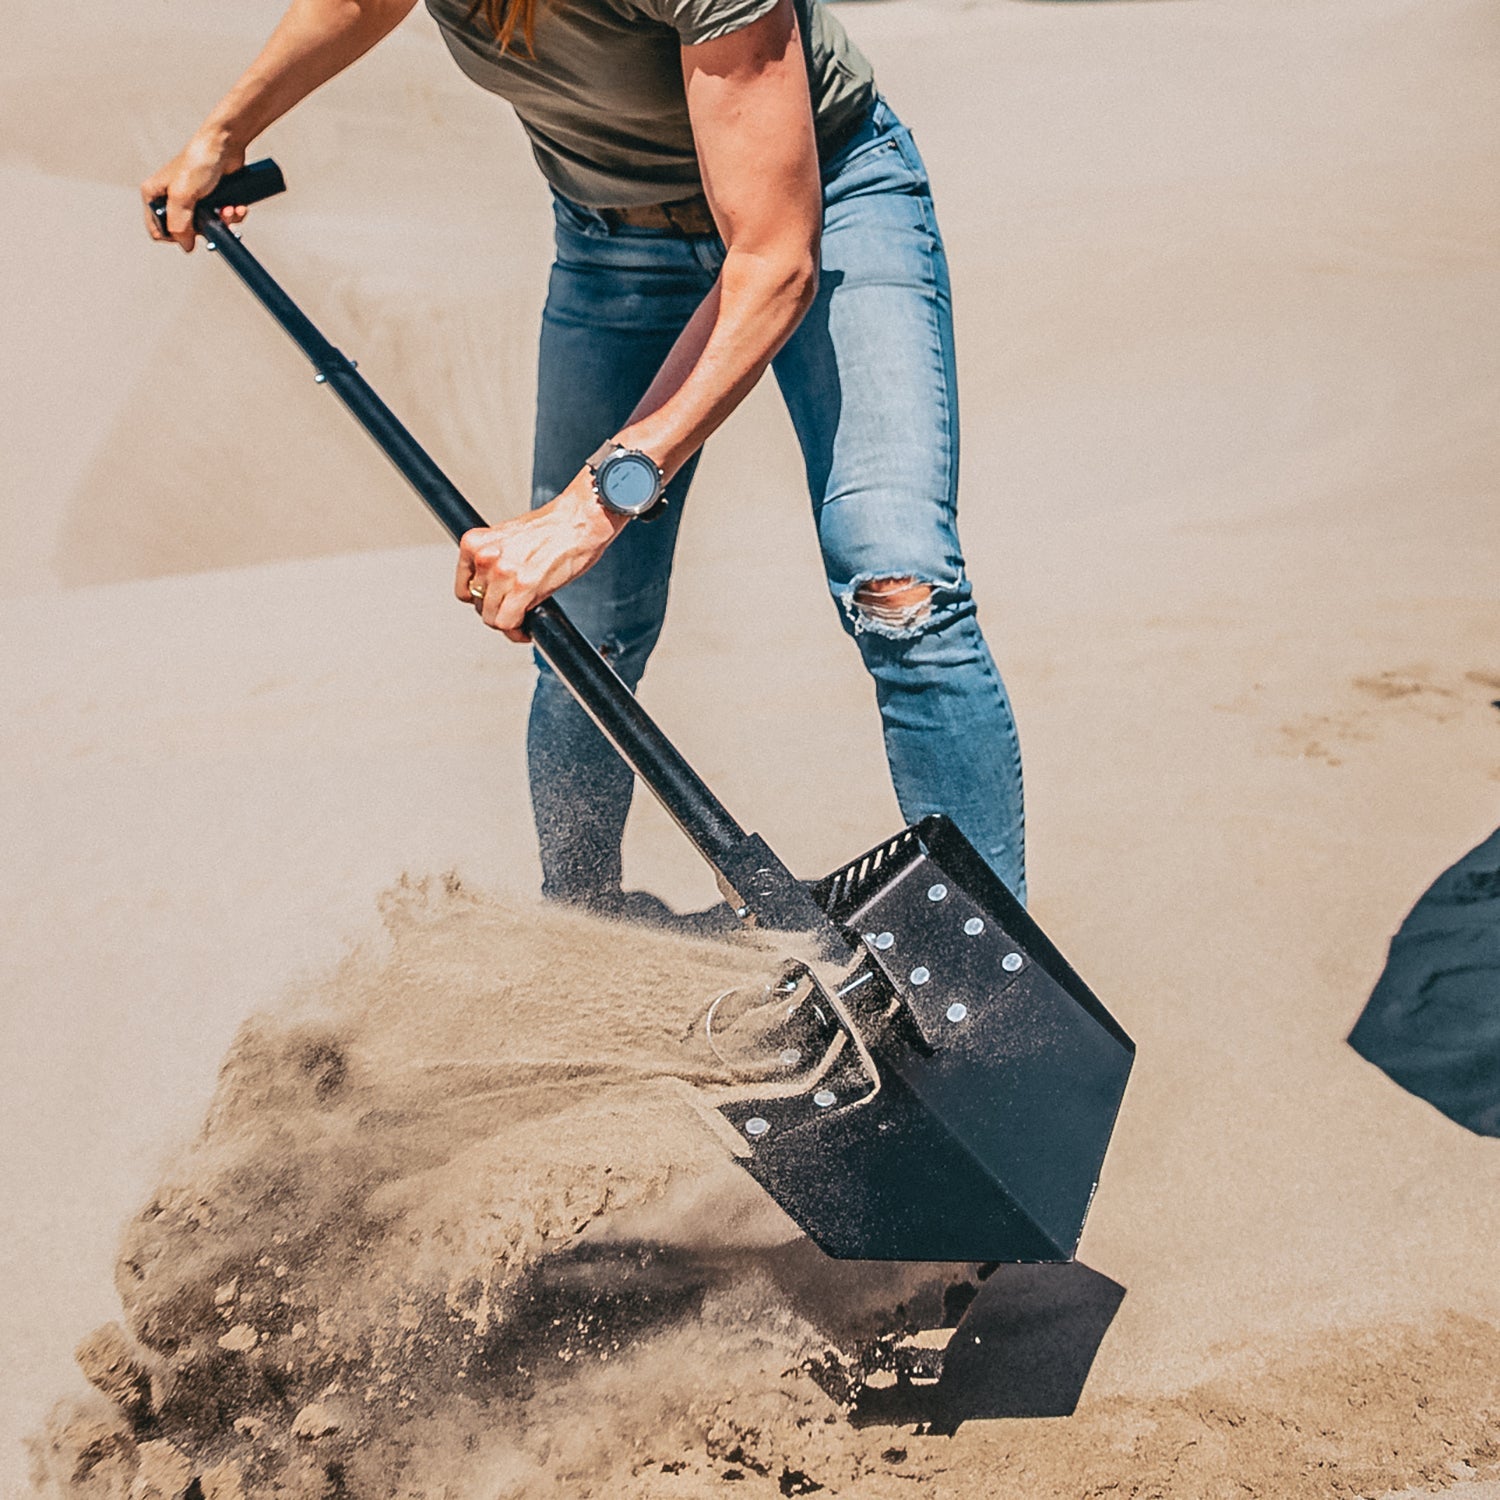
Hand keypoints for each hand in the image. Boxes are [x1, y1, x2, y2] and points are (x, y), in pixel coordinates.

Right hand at [141, 132, 247, 250]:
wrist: (225, 145)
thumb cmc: (199, 162)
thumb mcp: (182, 196)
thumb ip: (179, 223)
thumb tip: (185, 245)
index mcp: (154, 195)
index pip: (159, 231)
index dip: (176, 237)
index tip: (191, 231)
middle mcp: (171, 199)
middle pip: (187, 232)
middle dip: (206, 228)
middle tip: (217, 217)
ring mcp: (192, 200)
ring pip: (207, 227)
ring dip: (223, 222)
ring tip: (229, 210)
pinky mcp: (211, 199)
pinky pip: (221, 219)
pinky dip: (231, 216)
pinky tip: (237, 207)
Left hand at [454, 474, 625, 641]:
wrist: (579, 520)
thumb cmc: (552, 527)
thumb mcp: (509, 538)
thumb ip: (495, 560)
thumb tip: (493, 585)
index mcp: (476, 543)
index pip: (464, 587)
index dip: (480, 599)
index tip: (492, 602)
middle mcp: (485, 558)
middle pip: (479, 604)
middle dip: (496, 610)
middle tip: (513, 609)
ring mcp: (503, 573)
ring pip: (491, 617)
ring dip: (508, 622)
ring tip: (522, 619)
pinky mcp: (523, 587)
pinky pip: (507, 623)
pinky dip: (517, 632)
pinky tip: (526, 629)